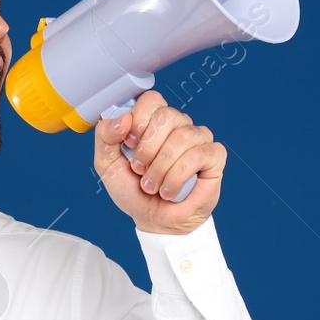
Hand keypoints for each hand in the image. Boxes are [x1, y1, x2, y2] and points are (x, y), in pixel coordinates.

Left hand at [93, 90, 223, 234]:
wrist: (154, 221)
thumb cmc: (134, 191)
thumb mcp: (107, 164)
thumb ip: (105, 136)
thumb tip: (124, 119)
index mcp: (153, 121)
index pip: (152, 99)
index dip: (139, 121)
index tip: (130, 145)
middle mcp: (178, 125)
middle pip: (167, 116)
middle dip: (148, 149)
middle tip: (140, 170)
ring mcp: (198, 138)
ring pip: (182, 137)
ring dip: (161, 168)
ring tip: (153, 186)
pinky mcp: (214, 156)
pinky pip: (199, 154)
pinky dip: (178, 176)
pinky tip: (170, 190)